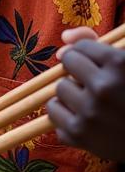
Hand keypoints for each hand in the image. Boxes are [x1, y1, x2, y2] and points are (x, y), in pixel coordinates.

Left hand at [48, 28, 124, 160]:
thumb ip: (97, 43)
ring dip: (72, 92)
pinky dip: (65, 114)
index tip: (99, 65)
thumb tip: (64, 37)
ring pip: (59, 88)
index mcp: (120, 64)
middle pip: (67, 63)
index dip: (89, 55)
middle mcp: (103, 87)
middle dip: (79, 70)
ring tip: (92, 101)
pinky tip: (85, 117)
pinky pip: (53, 112)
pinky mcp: (77, 133)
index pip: (81, 47)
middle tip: (94, 82)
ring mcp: (89, 112)